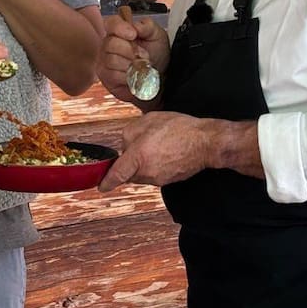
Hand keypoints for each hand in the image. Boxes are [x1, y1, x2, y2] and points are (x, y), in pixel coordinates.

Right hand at [96, 14, 169, 101]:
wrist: (161, 74)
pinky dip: (127, 76)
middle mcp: (108, 44)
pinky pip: (113, 75)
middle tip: (143, 55)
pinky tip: (133, 76)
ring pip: (112, 60)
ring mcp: (105, 60)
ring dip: (130, 65)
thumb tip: (136, 26)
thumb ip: (147, 26)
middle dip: (130, 51)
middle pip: (110, 44)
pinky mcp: (106, 76)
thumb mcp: (157, 35)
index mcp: (120, 31)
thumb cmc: (156, 53)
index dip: (120, 27)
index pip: (111, 22)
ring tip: (140, 66)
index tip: (133, 35)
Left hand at [99, 112, 258, 190]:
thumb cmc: (179, 128)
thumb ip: (129, 134)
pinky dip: (155, 165)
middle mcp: (147, 171)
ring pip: (142, 174)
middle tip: (142, 145)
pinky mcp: (168, 180)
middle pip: (129, 172)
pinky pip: (154, 174)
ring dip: (143, 163)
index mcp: (138, 156)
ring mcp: (158, 178)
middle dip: (129, 162)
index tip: (101, 186)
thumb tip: (125, 146)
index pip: (117, 174)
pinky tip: (166, 152)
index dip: (107, 181)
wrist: (206, 142)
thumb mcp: (148, 121)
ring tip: (158, 146)